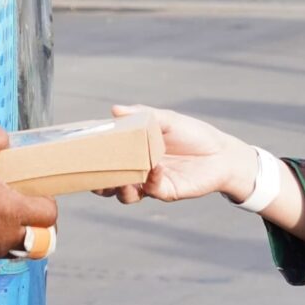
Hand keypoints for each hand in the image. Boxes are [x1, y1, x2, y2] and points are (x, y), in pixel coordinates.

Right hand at [0, 128, 57, 267]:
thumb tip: (3, 139)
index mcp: (9, 211)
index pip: (49, 214)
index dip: (47, 201)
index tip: (36, 193)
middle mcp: (2, 237)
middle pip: (37, 236)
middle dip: (33, 221)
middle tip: (22, 205)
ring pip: (11, 245)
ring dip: (9, 230)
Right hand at [98, 105, 254, 203]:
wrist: (222, 154)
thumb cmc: (194, 135)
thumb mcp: (168, 120)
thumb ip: (143, 116)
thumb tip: (115, 110)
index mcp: (134, 153)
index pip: (107, 159)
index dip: (93, 160)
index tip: (81, 155)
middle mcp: (138, 171)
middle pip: (109, 183)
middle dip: (98, 183)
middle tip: (95, 175)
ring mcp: (151, 184)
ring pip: (125, 194)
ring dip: (120, 187)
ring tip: (122, 177)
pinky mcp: (166, 192)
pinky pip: (151, 190)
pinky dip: (150, 179)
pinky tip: (155, 166)